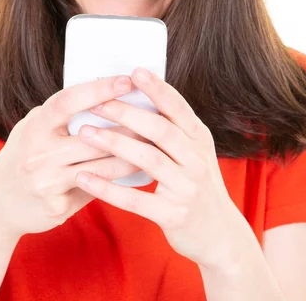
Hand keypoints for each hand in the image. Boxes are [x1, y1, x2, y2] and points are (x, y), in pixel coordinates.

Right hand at [0, 76, 143, 238]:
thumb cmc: (24, 155)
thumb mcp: (34, 128)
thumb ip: (62, 115)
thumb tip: (106, 94)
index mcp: (34, 126)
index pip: (68, 101)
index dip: (98, 89)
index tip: (127, 80)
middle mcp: (38, 154)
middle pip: (92, 138)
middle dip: (128, 127)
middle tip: (156, 116)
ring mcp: (46, 183)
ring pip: (101, 167)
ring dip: (132, 156)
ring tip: (157, 144)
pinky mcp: (56, 208)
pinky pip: (97, 190)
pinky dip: (119, 182)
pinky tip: (140, 174)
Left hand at [75, 68, 237, 266]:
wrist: (221, 234)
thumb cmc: (198, 184)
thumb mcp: (195, 152)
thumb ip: (175, 128)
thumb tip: (142, 95)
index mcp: (199, 139)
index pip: (178, 108)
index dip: (157, 89)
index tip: (134, 71)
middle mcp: (196, 160)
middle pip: (160, 130)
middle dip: (127, 113)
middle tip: (97, 102)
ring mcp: (187, 188)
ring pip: (148, 160)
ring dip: (115, 143)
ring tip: (85, 132)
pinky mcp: (174, 215)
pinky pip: (136, 200)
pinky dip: (108, 189)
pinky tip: (85, 179)